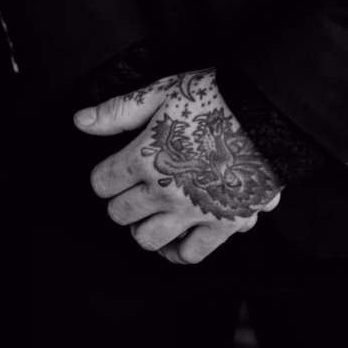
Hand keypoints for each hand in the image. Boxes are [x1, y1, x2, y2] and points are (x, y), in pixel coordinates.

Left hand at [75, 68, 282, 264]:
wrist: (268, 113)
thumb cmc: (213, 97)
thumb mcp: (160, 92)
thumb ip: (117, 112)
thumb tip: (80, 121)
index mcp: (144, 158)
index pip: (102, 183)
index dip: (104, 175)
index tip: (114, 169)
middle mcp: (164, 191)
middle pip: (120, 213)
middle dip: (120, 201)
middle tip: (132, 189)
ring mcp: (193, 212)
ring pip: (147, 240)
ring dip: (142, 228)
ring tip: (151, 213)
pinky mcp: (222, 224)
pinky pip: (190, 254)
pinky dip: (178, 251)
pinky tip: (176, 238)